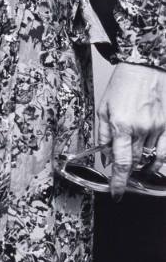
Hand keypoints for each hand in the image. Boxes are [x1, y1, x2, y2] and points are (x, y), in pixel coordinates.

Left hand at [97, 62, 165, 198]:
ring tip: (135, 165)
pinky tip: (152, 164)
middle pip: (135, 162)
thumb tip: (104, 156)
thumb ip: (102, 135)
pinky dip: (159, 161)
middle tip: (122, 174)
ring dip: (141, 165)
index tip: (116, 193)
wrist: (144, 69)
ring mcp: (158, 128)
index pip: (121, 162)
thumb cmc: (121, 87)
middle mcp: (141, 129)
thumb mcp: (102, 109)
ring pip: (150, 157)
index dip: (119, 181)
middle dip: (127, 171)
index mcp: (121, 126)